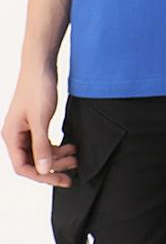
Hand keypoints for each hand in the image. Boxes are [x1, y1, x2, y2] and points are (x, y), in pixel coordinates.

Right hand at [2, 65, 76, 186]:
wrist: (41, 65)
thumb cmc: (37, 88)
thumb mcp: (41, 119)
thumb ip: (41, 146)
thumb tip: (44, 170)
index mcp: (12, 136)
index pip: (23, 167)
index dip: (42, 176)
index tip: (61, 179)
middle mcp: (16, 135)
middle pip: (33, 162)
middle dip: (53, 168)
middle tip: (73, 169)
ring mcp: (25, 129)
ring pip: (40, 153)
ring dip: (57, 157)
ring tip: (75, 157)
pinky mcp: (35, 123)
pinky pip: (44, 142)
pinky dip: (57, 147)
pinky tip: (70, 147)